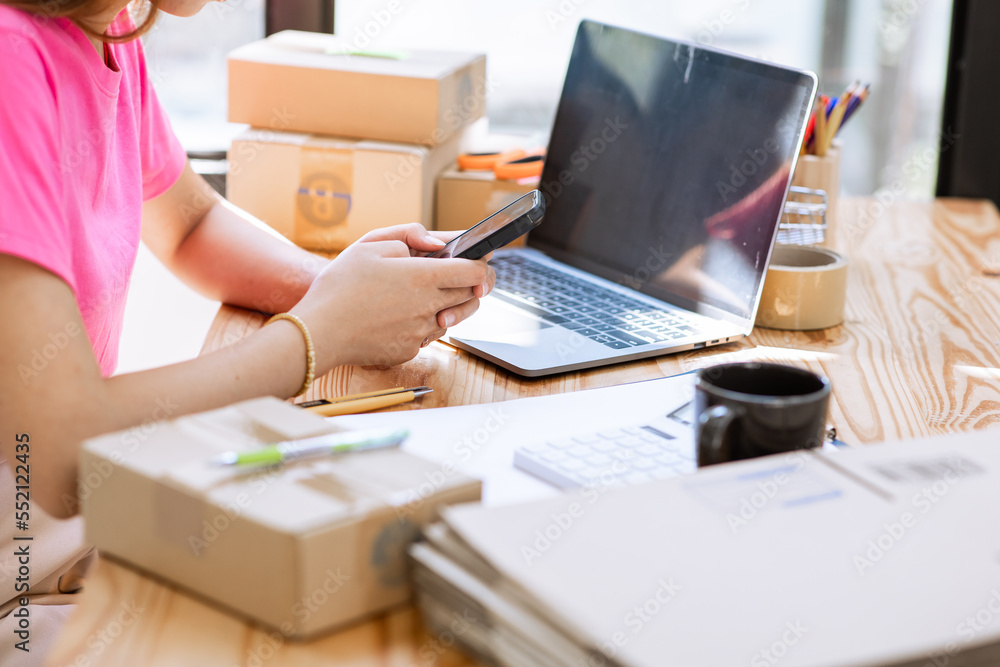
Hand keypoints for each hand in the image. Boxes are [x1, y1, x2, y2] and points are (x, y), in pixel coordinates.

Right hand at [291, 224, 492, 368]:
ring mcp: (421, 332)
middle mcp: (429, 307)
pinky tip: (398, 315)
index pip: (475, 272)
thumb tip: (438, 243)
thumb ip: (409, 235)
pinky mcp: (410, 351)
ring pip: (451, 317)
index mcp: (423, 277)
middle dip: (470, 285)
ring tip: (418, 294)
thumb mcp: (370, 244)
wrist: (318, 332)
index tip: (478, 260)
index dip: (482, 264)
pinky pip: (428, 335)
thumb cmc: (340, 286)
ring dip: (446, 305)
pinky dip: (421, 324)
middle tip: (454, 276)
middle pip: (471, 297)